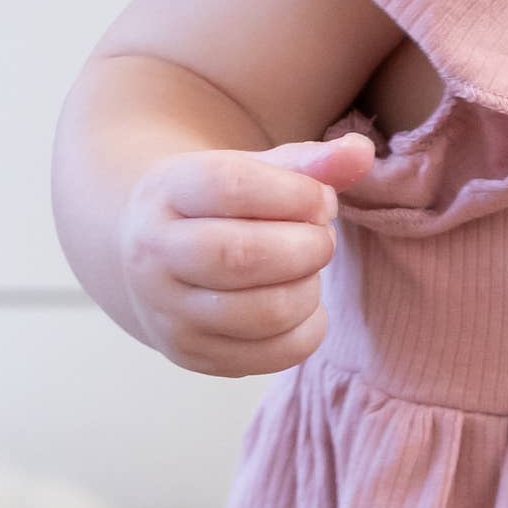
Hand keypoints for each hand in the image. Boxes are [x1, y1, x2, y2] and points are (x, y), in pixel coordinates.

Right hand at [117, 134, 374, 377]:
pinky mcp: (193, 355)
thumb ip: (309, 162)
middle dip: (307, 247)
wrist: (146, 257)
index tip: (322, 200)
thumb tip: (361, 152)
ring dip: (310, 289)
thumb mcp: (251, 170)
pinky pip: (274, 354)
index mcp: (166, 192)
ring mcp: (169, 313)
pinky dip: (308, 328)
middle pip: (243, 256)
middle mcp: (154, 255)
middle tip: (322, 238)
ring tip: (308, 269)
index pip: (231, 187)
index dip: (296, 194)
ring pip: (264, 312)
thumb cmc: (215, 206)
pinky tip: (301, 303)